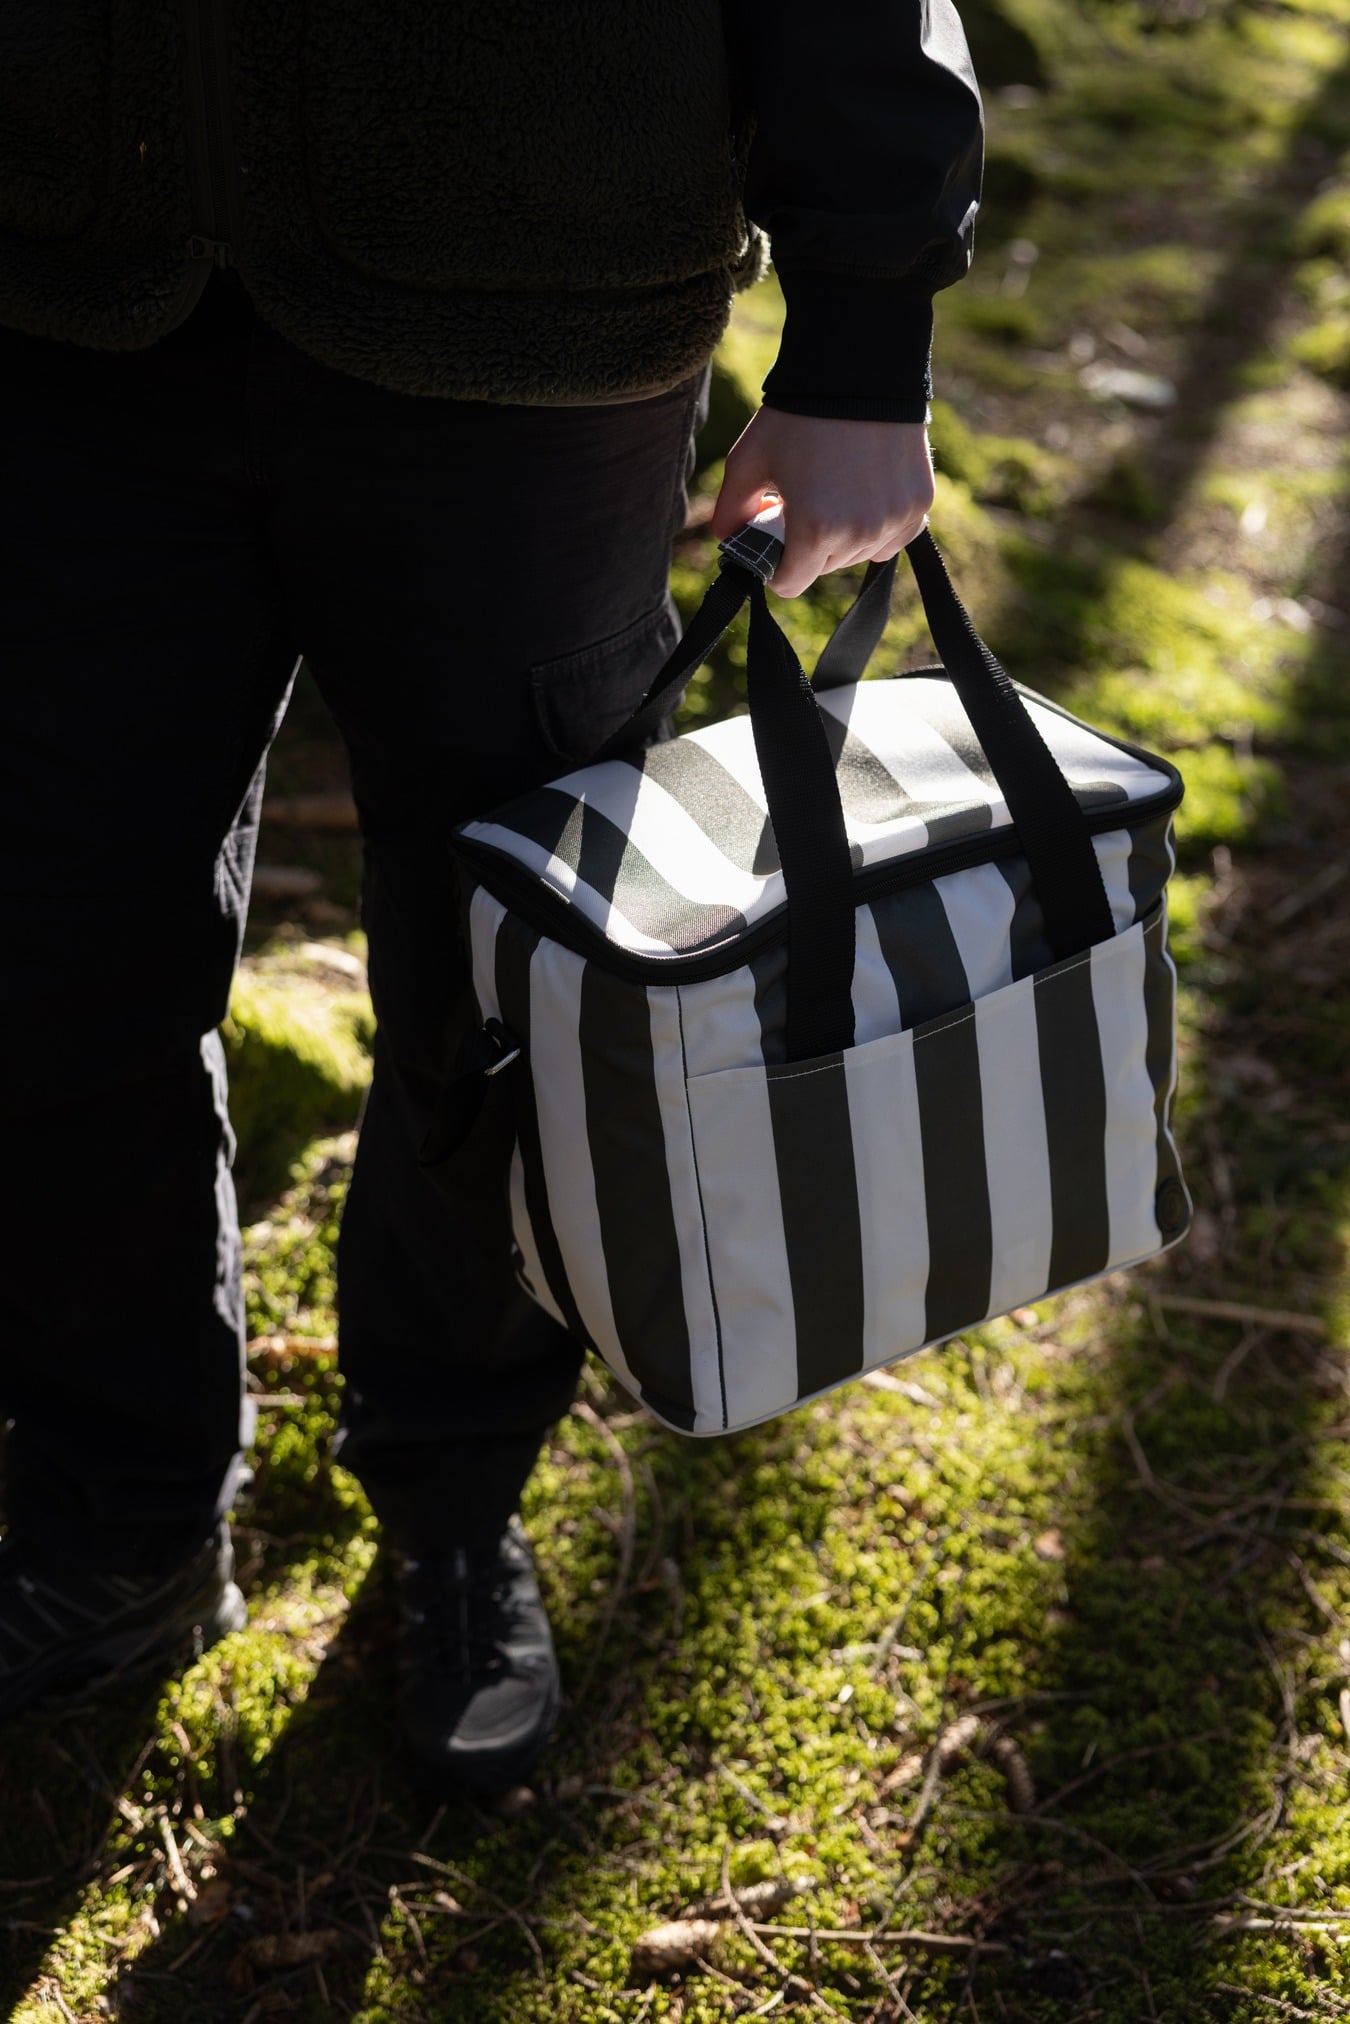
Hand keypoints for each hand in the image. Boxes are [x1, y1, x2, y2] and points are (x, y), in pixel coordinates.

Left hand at [709, 409, 933, 597]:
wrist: (859, 369)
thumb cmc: (798, 414)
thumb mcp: (747, 460)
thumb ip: (730, 511)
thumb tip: (729, 541)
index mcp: (814, 529)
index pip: (790, 584)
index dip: (776, 565)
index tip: (775, 538)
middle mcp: (859, 533)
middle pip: (823, 568)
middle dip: (807, 545)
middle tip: (801, 501)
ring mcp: (894, 520)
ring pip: (858, 555)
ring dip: (842, 536)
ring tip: (833, 490)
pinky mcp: (918, 505)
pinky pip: (892, 538)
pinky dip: (876, 526)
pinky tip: (864, 492)